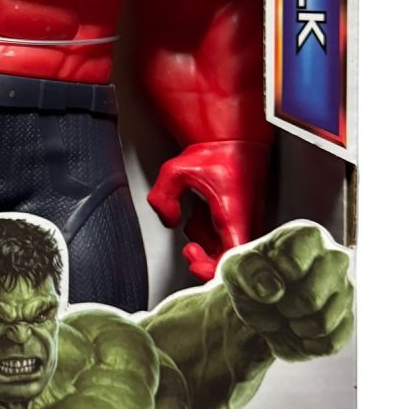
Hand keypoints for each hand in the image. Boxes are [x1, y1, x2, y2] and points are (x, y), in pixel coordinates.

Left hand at [148, 139, 268, 280]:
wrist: (235, 140)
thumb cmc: (216, 153)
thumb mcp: (176, 170)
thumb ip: (162, 197)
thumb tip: (169, 220)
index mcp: (234, 214)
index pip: (233, 258)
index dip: (213, 269)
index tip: (194, 260)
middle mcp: (246, 223)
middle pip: (231, 264)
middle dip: (204, 261)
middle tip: (190, 251)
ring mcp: (247, 224)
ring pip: (227, 252)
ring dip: (206, 243)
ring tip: (196, 219)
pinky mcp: (243, 222)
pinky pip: (227, 240)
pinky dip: (211, 234)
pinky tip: (203, 216)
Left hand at [221, 222, 353, 361]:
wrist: (260, 306)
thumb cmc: (250, 278)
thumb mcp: (235, 268)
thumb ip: (248, 270)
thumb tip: (273, 288)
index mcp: (308, 236)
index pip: (293, 265)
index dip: (271, 280)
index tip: (264, 277)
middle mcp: (335, 258)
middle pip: (310, 299)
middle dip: (284, 308)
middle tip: (276, 303)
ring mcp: (346, 290)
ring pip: (322, 323)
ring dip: (294, 327)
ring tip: (287, 315)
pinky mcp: (348, 319)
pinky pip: (330, 343)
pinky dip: (306, 344)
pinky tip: (299, 330)